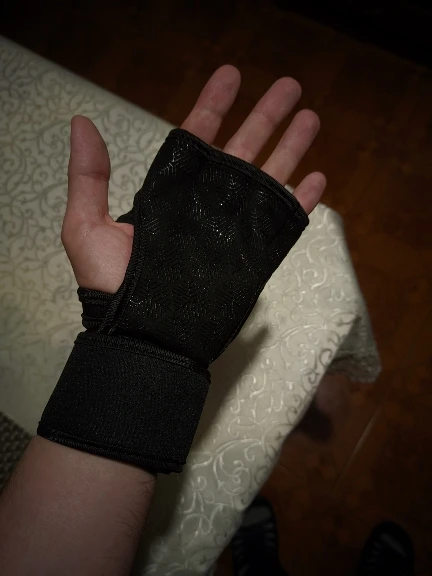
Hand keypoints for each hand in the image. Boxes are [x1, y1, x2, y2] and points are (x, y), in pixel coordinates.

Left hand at [63, 65, 325, 293]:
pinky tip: (318, 178)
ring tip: (311, 117)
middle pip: (241, 150)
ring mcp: (232, 228)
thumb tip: (81, 123)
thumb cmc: (113, 285)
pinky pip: (282, 221)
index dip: (214, 106)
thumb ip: (87, 176)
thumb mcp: (85, 227)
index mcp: (170, 192)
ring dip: (291, 148)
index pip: (197, 139)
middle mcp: (206, 203)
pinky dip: (301, 200)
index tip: (232, 75)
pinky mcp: (252, 255)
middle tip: (291, 86)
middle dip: (265, 116)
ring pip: (267, 178)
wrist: (145, 337)